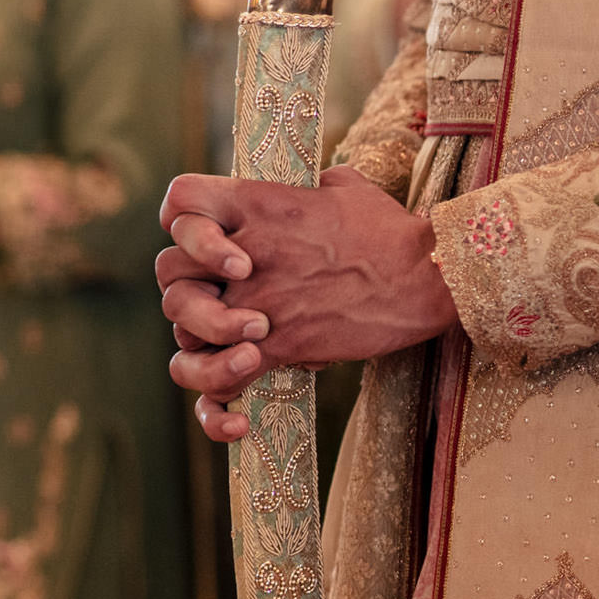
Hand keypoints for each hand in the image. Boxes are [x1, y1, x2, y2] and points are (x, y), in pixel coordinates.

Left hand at [158, 166, 458, 441]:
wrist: (429, 277)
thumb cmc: (395, 233)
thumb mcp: (350, 189)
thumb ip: (315, 187)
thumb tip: (317, 187)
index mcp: (260, 204)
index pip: (181, 200)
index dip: (179, 222)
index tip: (202, 239)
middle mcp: (247, 250)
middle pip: (169, 270)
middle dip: (188, 288)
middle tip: (224, 299)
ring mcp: (257, 299)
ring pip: (184, 326)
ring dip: (201, 338)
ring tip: (242, 342)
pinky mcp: (277, 345)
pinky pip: (218, 378)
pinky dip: (218, 398)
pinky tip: (238, 411)